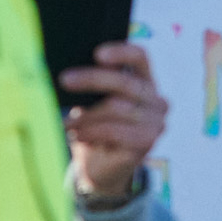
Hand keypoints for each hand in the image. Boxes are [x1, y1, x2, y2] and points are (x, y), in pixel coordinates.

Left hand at [62, 42, 165, 203]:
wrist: (100, 169)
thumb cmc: (94, 129)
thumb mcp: (93, 103)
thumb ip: (92, 87)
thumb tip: (71, 73)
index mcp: (145, 82)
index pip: (140, 57)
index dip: (121, 52)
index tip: (96, 53)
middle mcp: (157, 100)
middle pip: (125, 82)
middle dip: (92, 79)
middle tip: (64, 80)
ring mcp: (156, 122)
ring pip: (117, 108)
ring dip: (86, 115)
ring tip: (65, 122)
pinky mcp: (148, 142)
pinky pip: (116, 131)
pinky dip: (91, 131)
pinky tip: (76, 134)